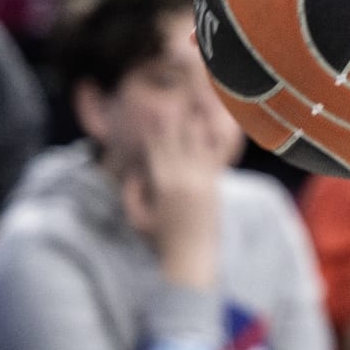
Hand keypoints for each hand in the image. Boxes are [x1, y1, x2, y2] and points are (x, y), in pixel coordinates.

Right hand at [120, 101, 225, 286]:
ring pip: (199, 142)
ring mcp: (201, 180)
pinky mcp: (215, 185)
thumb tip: (132, 172)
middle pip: (177, 138)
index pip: (156, 146)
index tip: (155, 108)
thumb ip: (131, 194)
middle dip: (176, 116)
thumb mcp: (136, 218)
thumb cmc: (160, 240)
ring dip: (197, 120)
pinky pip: (216, 156)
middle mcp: (182, 177)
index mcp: (161, 182)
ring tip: (199, 98)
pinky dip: (215, 139)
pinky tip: (218, 124)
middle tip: (177, 93)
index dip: (155, 126)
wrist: (191, 256)